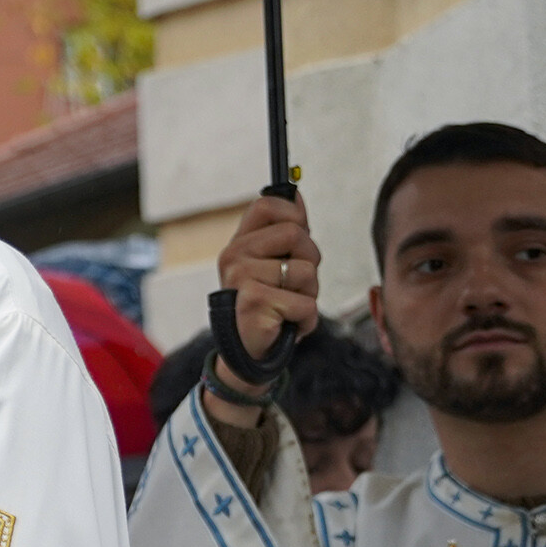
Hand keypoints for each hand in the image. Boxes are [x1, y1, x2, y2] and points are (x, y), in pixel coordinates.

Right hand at [210, 192, 322, 411]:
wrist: (248, 352)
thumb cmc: (265, 304)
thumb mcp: (272, 264)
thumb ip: (284, 232)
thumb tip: (296, 194)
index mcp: (238, 243)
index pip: (267, 205)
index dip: (294, 214)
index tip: (298, 236)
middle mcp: (234, 257)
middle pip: (297, 235)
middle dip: (310, 261)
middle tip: (295, 283)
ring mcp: (242, 279)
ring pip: (306, 272)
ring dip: (309, 294)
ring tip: (289, 307)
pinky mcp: (255, 303)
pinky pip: (306, 304)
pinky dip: (306, 319)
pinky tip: (287, 325)